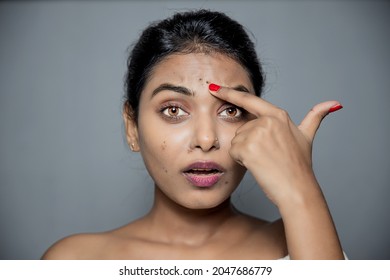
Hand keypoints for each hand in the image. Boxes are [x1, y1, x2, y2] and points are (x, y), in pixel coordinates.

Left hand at [209, 83, 342, 206]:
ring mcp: (256, 133)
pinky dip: (241, 160)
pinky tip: (257, 166)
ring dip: (245, 152)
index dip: (229, 93)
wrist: (297, 188)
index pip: (248, 100)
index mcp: (278, 115)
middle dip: (249, 143)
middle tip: (267, 156)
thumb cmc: (300, 165)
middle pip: (242, 129)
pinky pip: (233, 152)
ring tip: (264, 161)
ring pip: (236, 141)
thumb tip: (334, 103)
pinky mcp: (246, 147)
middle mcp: (266, 120)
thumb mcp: (307, 136)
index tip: (214, 87)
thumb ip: (315, 117)